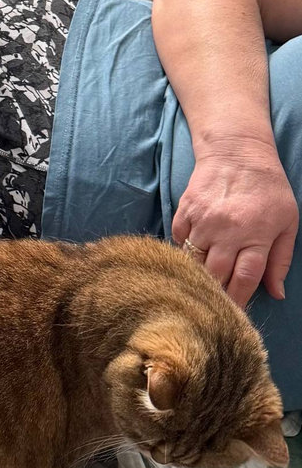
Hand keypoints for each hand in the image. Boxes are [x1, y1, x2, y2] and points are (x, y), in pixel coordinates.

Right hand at [172, 144, 298, 305]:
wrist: (236, 151)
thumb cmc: (268, 189)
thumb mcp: (288, 222)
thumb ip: (282, 259)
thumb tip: (277, 294)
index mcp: (257, 234)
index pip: (245, 279)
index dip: (238, 301)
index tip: (234, 315)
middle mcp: (228, 230)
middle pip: (215, 275)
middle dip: (215, 292)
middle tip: (216, 303)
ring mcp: (203, 221)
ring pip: (193, 262)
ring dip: (197, 274)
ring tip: (203, 280)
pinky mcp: (184, 212)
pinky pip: (179, 243)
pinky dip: (185, 251)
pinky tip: (195, 251)